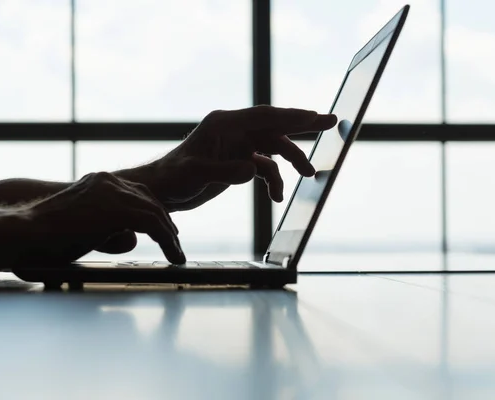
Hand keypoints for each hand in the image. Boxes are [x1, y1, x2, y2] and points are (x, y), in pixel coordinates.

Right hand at [29, 172, 184, 263]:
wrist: (28, 232)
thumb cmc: (50, 236)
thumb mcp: (87, 228)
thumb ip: (110, 229)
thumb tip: (131, 238)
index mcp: (101, 181)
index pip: (139, 194)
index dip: (156, 213)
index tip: (167, 230)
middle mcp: (110, 181)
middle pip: (150, 200)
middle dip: (166, 224)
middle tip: (175, 244)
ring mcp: (114, 191)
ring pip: (155, 212)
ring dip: (169, 236)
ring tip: (177, 254)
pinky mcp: (117, 208)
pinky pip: (152, 224)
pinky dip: (166, 240)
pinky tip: (172, 255)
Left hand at [138, 105, 336, 210]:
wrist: (162, 192)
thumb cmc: (173, 179)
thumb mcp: (195, 175)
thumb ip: (224, 171)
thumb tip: (253, 170)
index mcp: (224, 125)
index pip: (264, 117)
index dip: (292, 117)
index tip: (316, 117)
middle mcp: (233, 131)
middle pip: (275, 126)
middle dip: (303, 126)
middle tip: (332, 122)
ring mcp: (237, 146)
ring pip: (273, 148)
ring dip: (290, 162)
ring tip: (309, 175)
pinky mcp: (237, 162)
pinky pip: (264, 167)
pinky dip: (273, 180)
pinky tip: (276, 197)